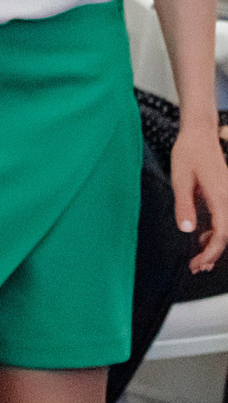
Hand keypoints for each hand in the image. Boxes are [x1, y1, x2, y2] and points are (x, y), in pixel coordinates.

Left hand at [176, 126, 227, 273]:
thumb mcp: (180, 181)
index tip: (198, 264)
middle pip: (227, 235)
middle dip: (212, 254)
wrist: (200, 135)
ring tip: (198, 259)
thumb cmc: (188, 154)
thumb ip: (184, 206)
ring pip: (227, 229)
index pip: (222, 234)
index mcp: (221, 198)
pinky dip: (215, 233)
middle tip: (196, 267)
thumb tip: (186, 230)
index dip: (211, 253)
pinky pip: (224, 220)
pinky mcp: (226, 196)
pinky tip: (200, 238)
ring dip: (214, 245)